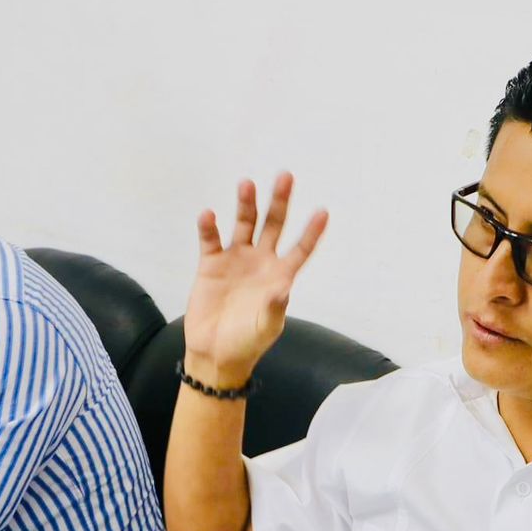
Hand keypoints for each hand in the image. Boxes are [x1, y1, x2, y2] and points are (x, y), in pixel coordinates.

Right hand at [183, 172, 327, 384]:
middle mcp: (260, 262)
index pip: (300, 249)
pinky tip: (208, 215)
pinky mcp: (211, 264)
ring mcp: (236, 260)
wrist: (215, 353)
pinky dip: (208, 227)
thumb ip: (275, 305)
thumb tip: (284, 288)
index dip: (312, 232)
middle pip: (273, 225)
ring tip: (246, 185)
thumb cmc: (247, 342)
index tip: (323, 212)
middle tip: (285, 176)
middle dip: (279, 202)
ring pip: (244, 224)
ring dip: (246, 204)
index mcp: (280, 276)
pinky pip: (210, 240)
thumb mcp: (266, 326)